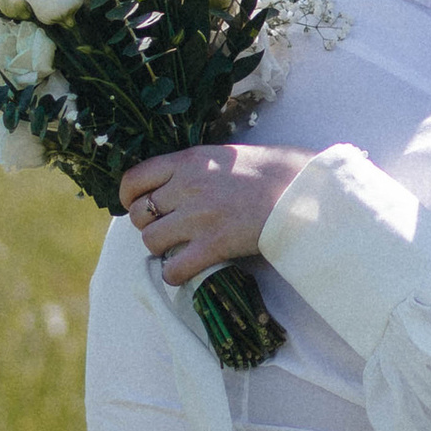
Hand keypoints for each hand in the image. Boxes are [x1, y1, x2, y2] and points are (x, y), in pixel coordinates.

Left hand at [118, 143, 309, 285]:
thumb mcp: (224, 156)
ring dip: (162, 250)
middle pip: (140, 215)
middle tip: (167, 229)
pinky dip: (174, 274)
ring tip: (179, 249)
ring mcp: (199, 217)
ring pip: (151, 242)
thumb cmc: (270, 171)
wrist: (302, 190)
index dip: (128, 198)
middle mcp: (188, 187)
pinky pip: (173, 269)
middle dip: (149, 225)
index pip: (134, 179)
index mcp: (189, 160)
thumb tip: (169, 187)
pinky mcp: (214, 245)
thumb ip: (194, 169)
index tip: (136, 205)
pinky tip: (186, 270)